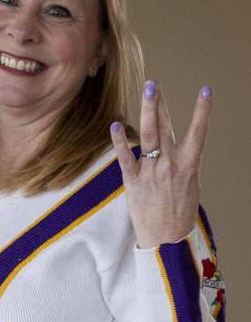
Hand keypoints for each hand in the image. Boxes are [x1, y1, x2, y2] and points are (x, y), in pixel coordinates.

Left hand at [109, 81, 210, 248]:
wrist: (166, 238)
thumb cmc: (179, 210)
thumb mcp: (189, 183)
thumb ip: (181, 162)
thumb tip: (176, 147)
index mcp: (189, 165)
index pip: (198, 132)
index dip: (202, 110)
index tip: (206, 90)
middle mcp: (170, 165)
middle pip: (164, 128)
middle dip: (159, 104)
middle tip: (153, 83)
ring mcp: (151, 172)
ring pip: (148, 136)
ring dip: (146, 112)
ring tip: (144, 92)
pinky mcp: (133, 182)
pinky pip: (126, 158)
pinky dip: (120, 141)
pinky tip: (116, 125)